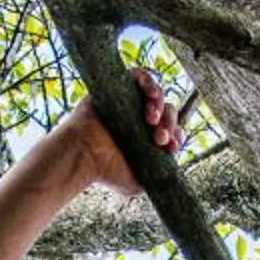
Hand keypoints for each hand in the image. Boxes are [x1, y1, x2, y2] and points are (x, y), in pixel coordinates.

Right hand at [60, 67, 180, 193]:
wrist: (83, 156)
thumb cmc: (105, 172)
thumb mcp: (137, 183)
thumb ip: (156, 177)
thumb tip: (172, 172)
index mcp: (148, 139)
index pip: (172, 131)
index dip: (176, 136)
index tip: (170, 147)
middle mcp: (140, 120)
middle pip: (168, 112)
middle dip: (169, 124)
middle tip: (159, 138)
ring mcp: (130, 103)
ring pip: (156, 96)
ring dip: (159, 105)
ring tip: (151, 118)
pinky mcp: (118, 88)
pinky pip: (139, 76)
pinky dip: (149, 82)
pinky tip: (151, 95)